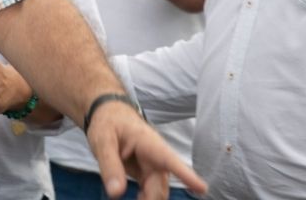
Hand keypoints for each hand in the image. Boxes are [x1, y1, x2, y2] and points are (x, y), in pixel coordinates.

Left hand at [86, 100, 206, 199]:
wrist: (110, 115)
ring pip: (158, 192)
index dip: (186, 175)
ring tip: (136, 199)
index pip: (169, 160)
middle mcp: (156, 158)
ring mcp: (153, 167)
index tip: (202, 188)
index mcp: (149, 143)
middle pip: (160, 186)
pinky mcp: (146, 175)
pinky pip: (151, 192)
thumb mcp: (102, 140)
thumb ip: (109, 165)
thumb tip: (116, 193)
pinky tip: (137, 199)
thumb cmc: (108, 122)